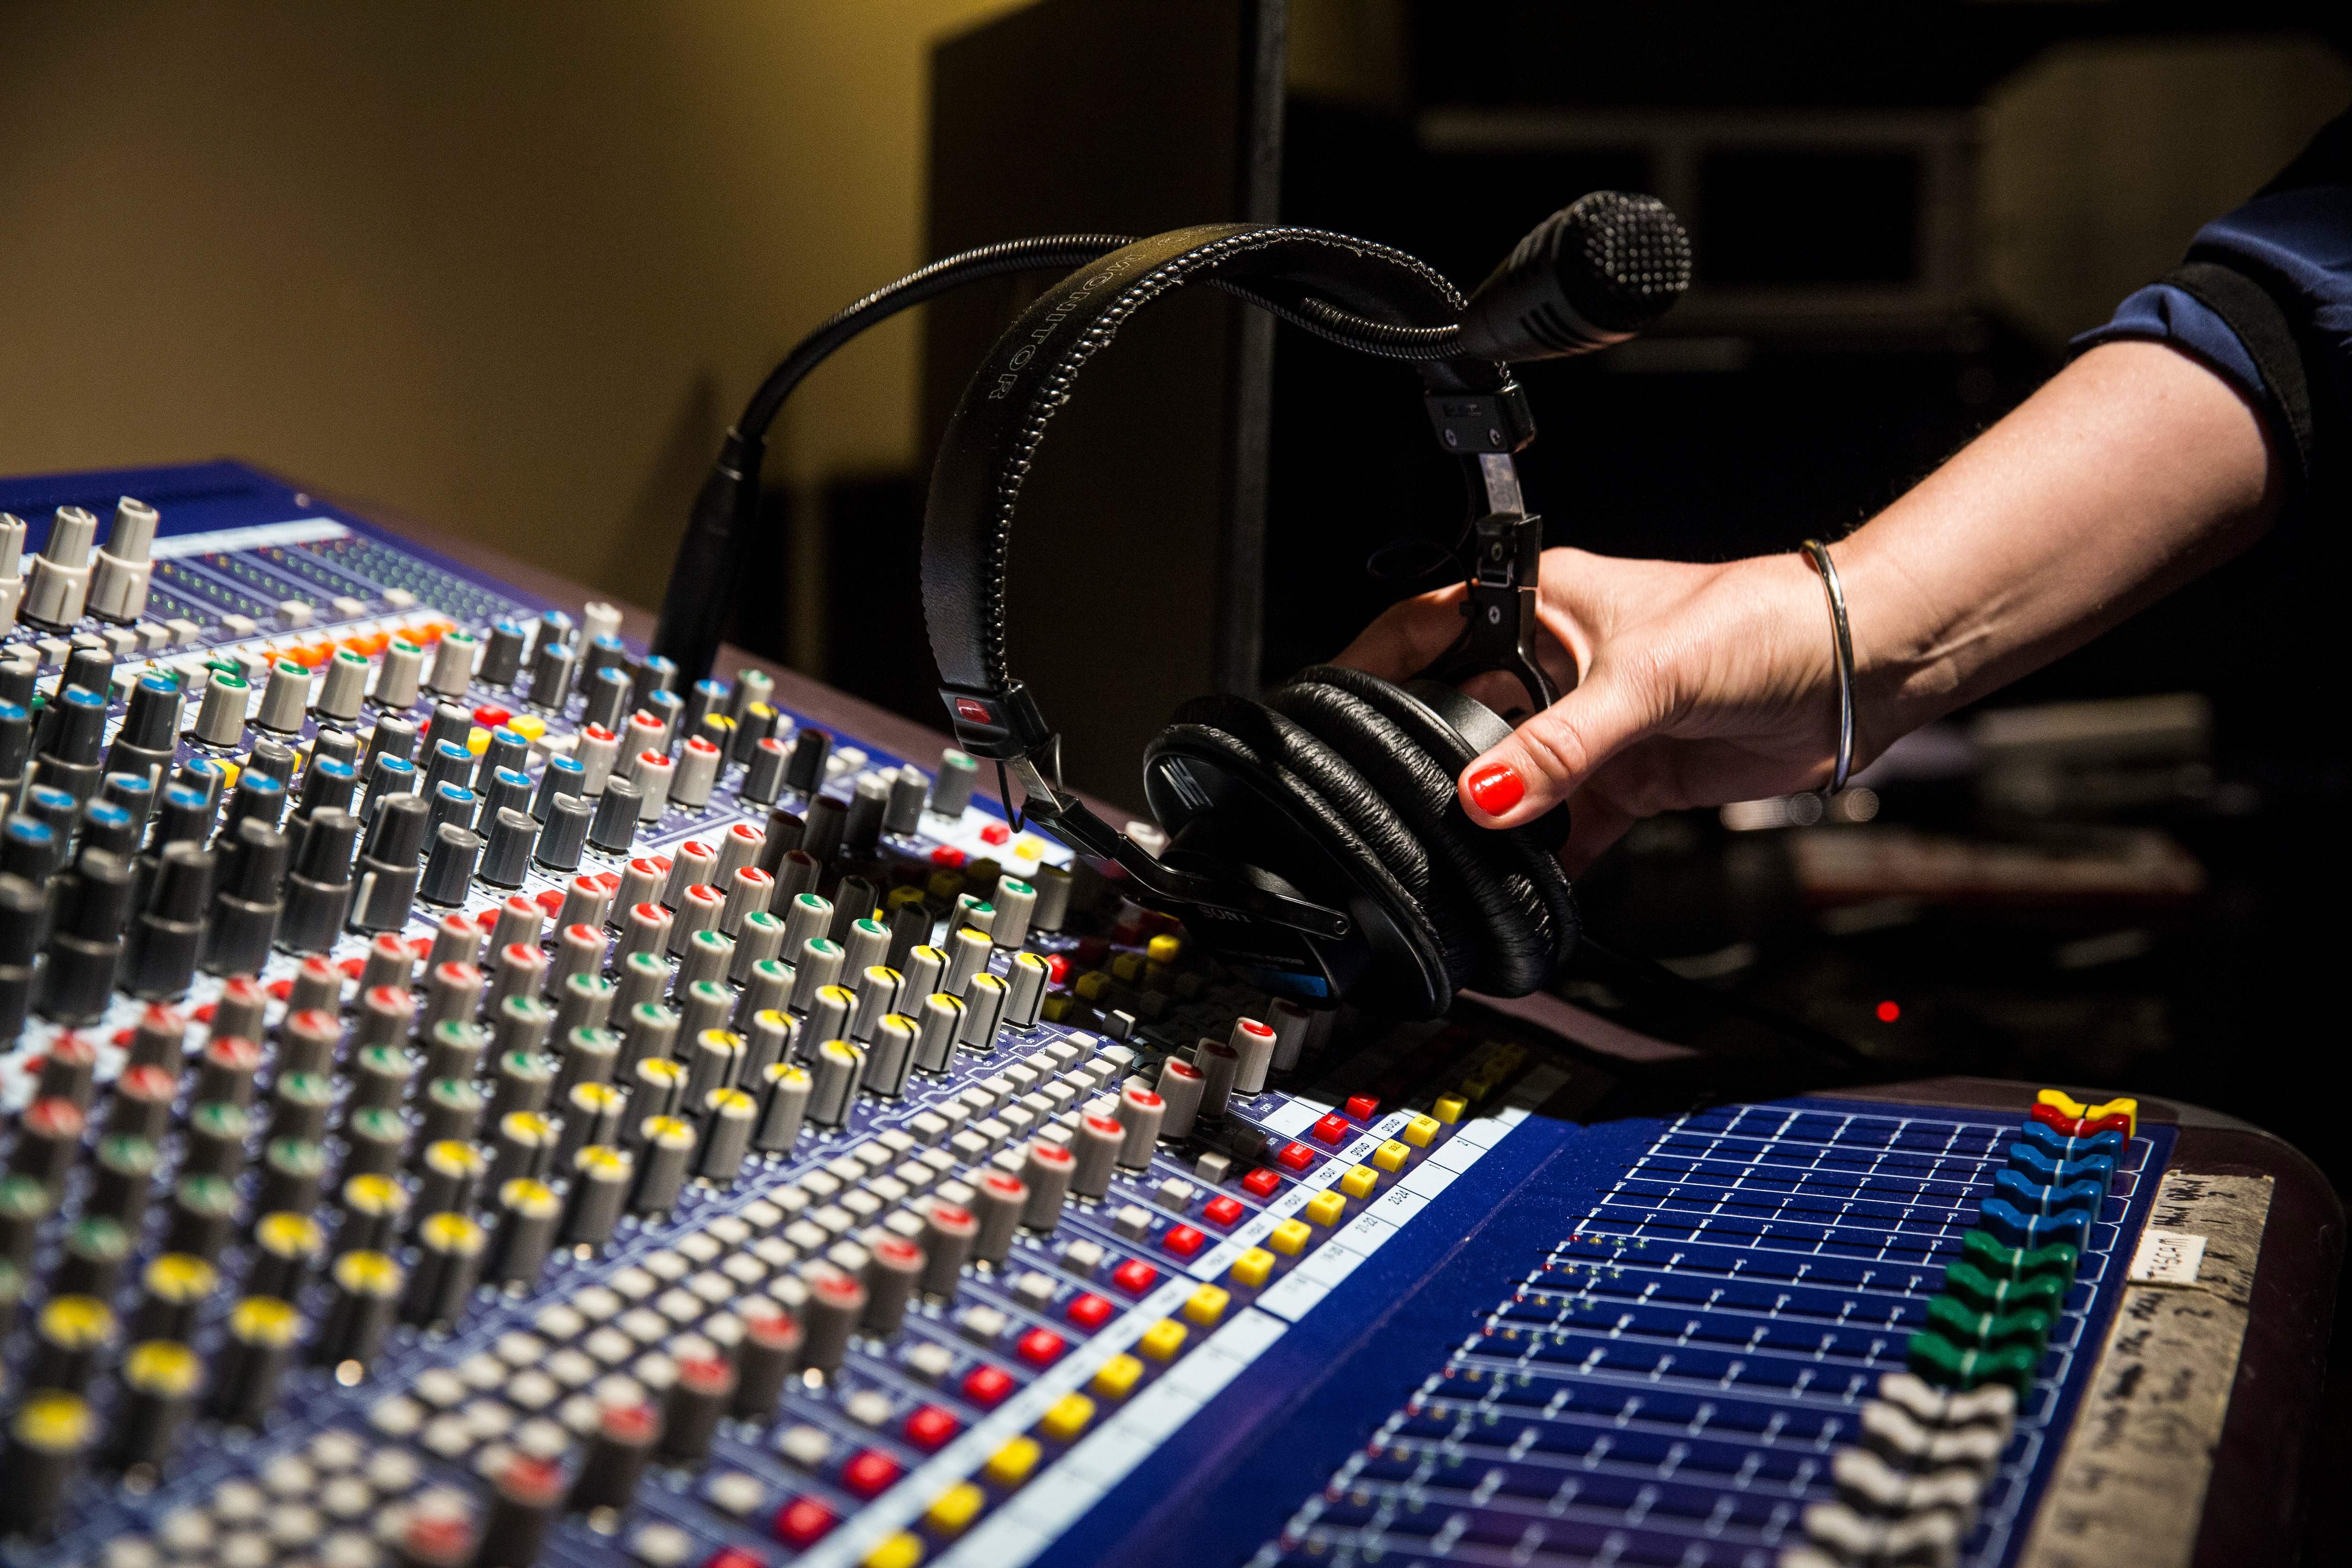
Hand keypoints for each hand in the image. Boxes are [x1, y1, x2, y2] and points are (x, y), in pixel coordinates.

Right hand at [1332, 343, 2280, 875]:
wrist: (1860, 670)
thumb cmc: (1765, 621)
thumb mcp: (1648, 678)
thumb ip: (1560, 745)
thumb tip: (1482, 798)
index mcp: (1540, 602)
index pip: (1423, 625)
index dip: (1368, 664)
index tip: (1323, 708)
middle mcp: (1552, 659)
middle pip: (1457, 711)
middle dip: (1427, 760)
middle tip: (1387, 806)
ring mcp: (1586, 722)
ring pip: (1507, 778)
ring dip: (1487, 819)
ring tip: (1447, 857)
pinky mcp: (1624, 775)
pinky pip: (1562, 827)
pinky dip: (1542, 860)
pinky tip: (1517, 889)